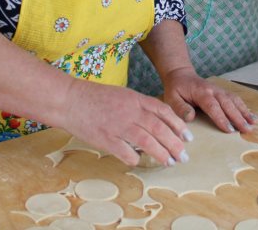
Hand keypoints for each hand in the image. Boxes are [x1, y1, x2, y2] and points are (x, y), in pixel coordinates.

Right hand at [58, 79, 190, 167]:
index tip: (188, 137)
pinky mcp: (106, 139)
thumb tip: (157, 123)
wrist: (70, 99)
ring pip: (147, 141)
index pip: (164, 111)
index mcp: (135, 99)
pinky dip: (135, 159)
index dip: (178, 125)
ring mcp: (118, 125)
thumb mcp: (122, 95)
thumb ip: (140, 107)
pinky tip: (138, 162)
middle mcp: (130, 111)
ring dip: (161, 153)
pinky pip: (126, 152)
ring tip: (170, 162)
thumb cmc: (95, 97)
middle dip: (175, 144)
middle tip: (184, 156)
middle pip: (159, 128)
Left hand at [160, 67, 254, 133]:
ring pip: (234, 100)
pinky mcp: (222, 92)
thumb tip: (191, 117)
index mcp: (201, 92)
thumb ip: (180, 108)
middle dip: (238, 117)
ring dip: (244, 112)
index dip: (222, 118)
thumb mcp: (171, 98)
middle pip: (228, 104)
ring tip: (253, 124)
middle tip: (247, 130)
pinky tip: (251, 116)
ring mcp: (219, 90)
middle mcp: (213, 90)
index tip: (230, 130)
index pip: (213, 106)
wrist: (180, 74)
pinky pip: (235, 99)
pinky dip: (244, 107)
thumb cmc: (176, 88)